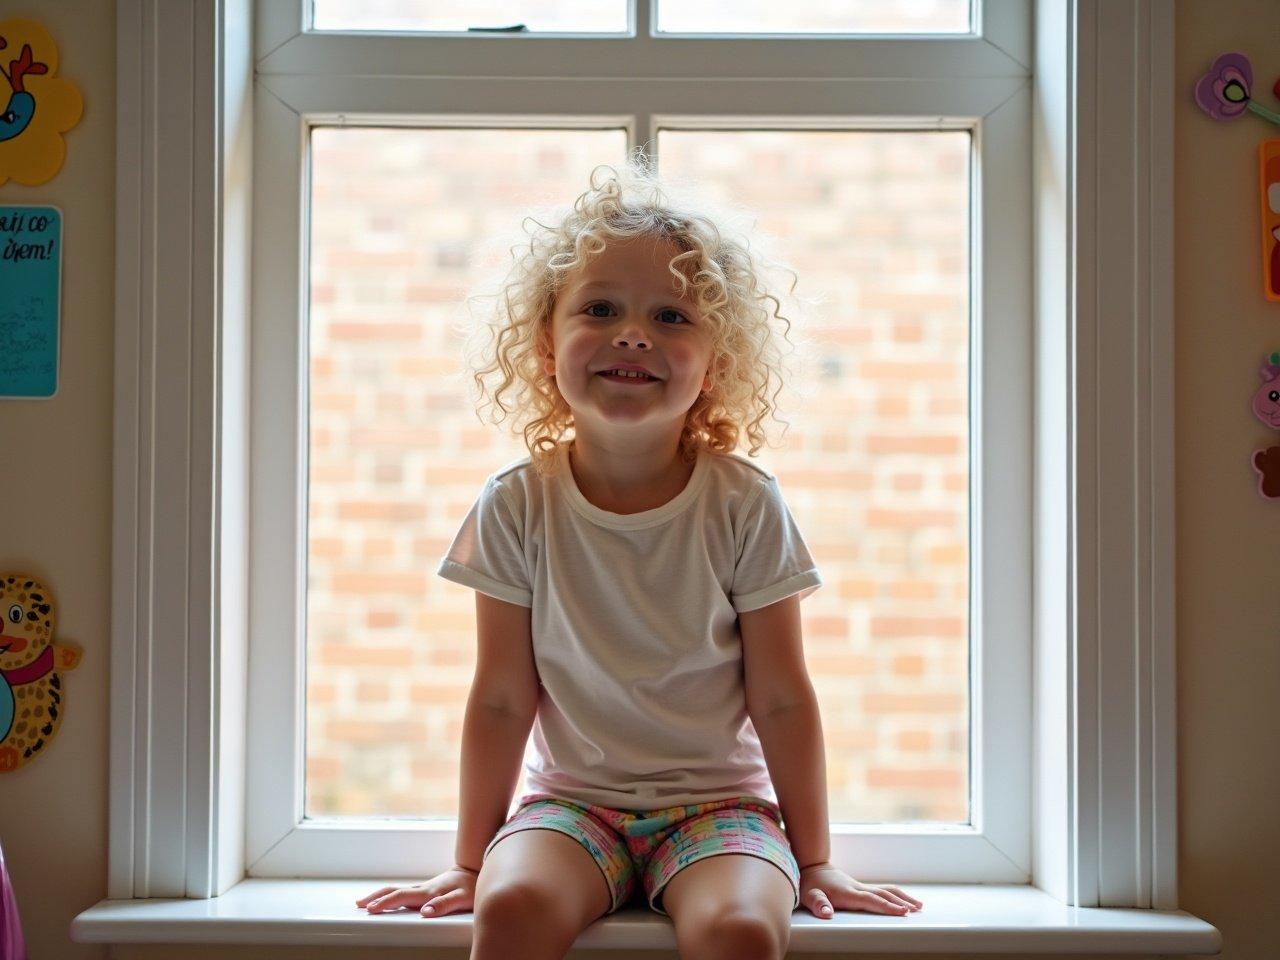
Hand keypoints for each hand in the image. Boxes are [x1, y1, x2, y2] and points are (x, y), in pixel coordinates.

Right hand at [356, 864, 479, 917]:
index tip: (372, 909)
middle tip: (359, 905)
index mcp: (429, 892)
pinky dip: (390, 895)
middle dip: (376, 898)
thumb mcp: (462, 897)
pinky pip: (403, 892)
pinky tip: (385, 900)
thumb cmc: (470, 886)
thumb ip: (444, 904)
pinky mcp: (425, 890)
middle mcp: (423, 889)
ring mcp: (422, 888)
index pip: (403, 897)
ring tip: (365, 902)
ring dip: (380, 896)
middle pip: (394, 892)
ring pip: (397, 890)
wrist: (475, 871)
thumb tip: (425, 913)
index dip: (386, 903)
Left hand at [797, 861, 922, 919]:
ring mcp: (861, 886)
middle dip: (901, 902)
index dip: (887, 906)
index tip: (902, 911)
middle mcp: (858, 888)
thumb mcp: (809, 895)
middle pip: (884, 894)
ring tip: (918, 905)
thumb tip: (826, 913)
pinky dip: (895, 894)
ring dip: (902, 897)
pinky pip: (882, 890)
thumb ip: (818, 904)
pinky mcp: (861, 887)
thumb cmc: (810, 885)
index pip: (871, 900)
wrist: (812, 868)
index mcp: (848, 893)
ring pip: (886, 890)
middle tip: (917, 910)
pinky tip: (903, 900)